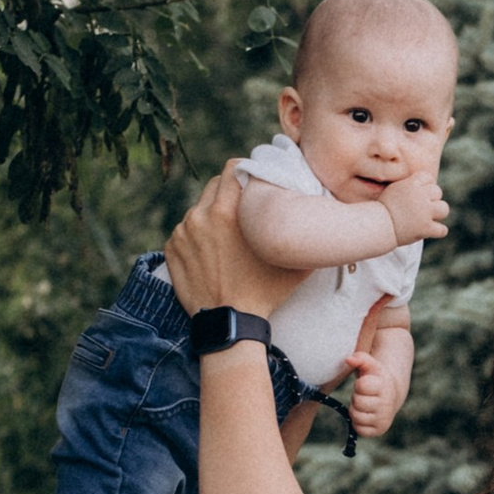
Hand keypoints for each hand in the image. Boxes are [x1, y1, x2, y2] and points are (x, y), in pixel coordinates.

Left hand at [167, 167, 291, 317]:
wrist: (229, 325)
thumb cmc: (264, 293)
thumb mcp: (293, 262)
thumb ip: (301, 232)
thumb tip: (322, 214)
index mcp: (227, 212)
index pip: (232, 168)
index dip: (245, 171)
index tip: (253, 181)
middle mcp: (199, 216)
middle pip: (214, 185)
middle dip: (229, 192)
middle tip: (243, 210)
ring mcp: (182, 232)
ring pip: (199, 209)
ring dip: (212, 215)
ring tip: (227, 238)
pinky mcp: (171, 248)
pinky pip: (185, 231)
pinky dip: (197, 236)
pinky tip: (212, 254)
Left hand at [342, 334, 410, 441]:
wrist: (391, 396)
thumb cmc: (376, 378)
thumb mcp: (371, 365)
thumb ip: (360, 358)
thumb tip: (348, 359)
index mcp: (385, 386)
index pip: (361, 386)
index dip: (360, 384)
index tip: (366, 383)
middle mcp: (387, 404)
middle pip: (357, 402)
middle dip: (357, 397)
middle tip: (364, 395)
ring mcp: (384, 419)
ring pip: (356, 416)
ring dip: (356, 410)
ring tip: (365, 404)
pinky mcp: (379, 431)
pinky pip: (359, 429)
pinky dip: (358, 422)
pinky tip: (366, 414)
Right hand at [371, 165, 449, 253]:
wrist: (376, 226)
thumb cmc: (383, 209)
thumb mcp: (394, 190)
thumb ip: (409, 186)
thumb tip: (424, 184)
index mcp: (411, 184)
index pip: (428, 178)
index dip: (426, 186)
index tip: (419, 195)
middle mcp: (420, 196)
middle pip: (437, 192)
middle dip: (432, 200)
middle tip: (422, 209)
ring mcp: (424, 212)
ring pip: (444, 209)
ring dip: (438, 214)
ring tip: (428, 219)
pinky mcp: (426, 228)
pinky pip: (442, 229)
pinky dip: (438, 231)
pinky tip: (430, 231)